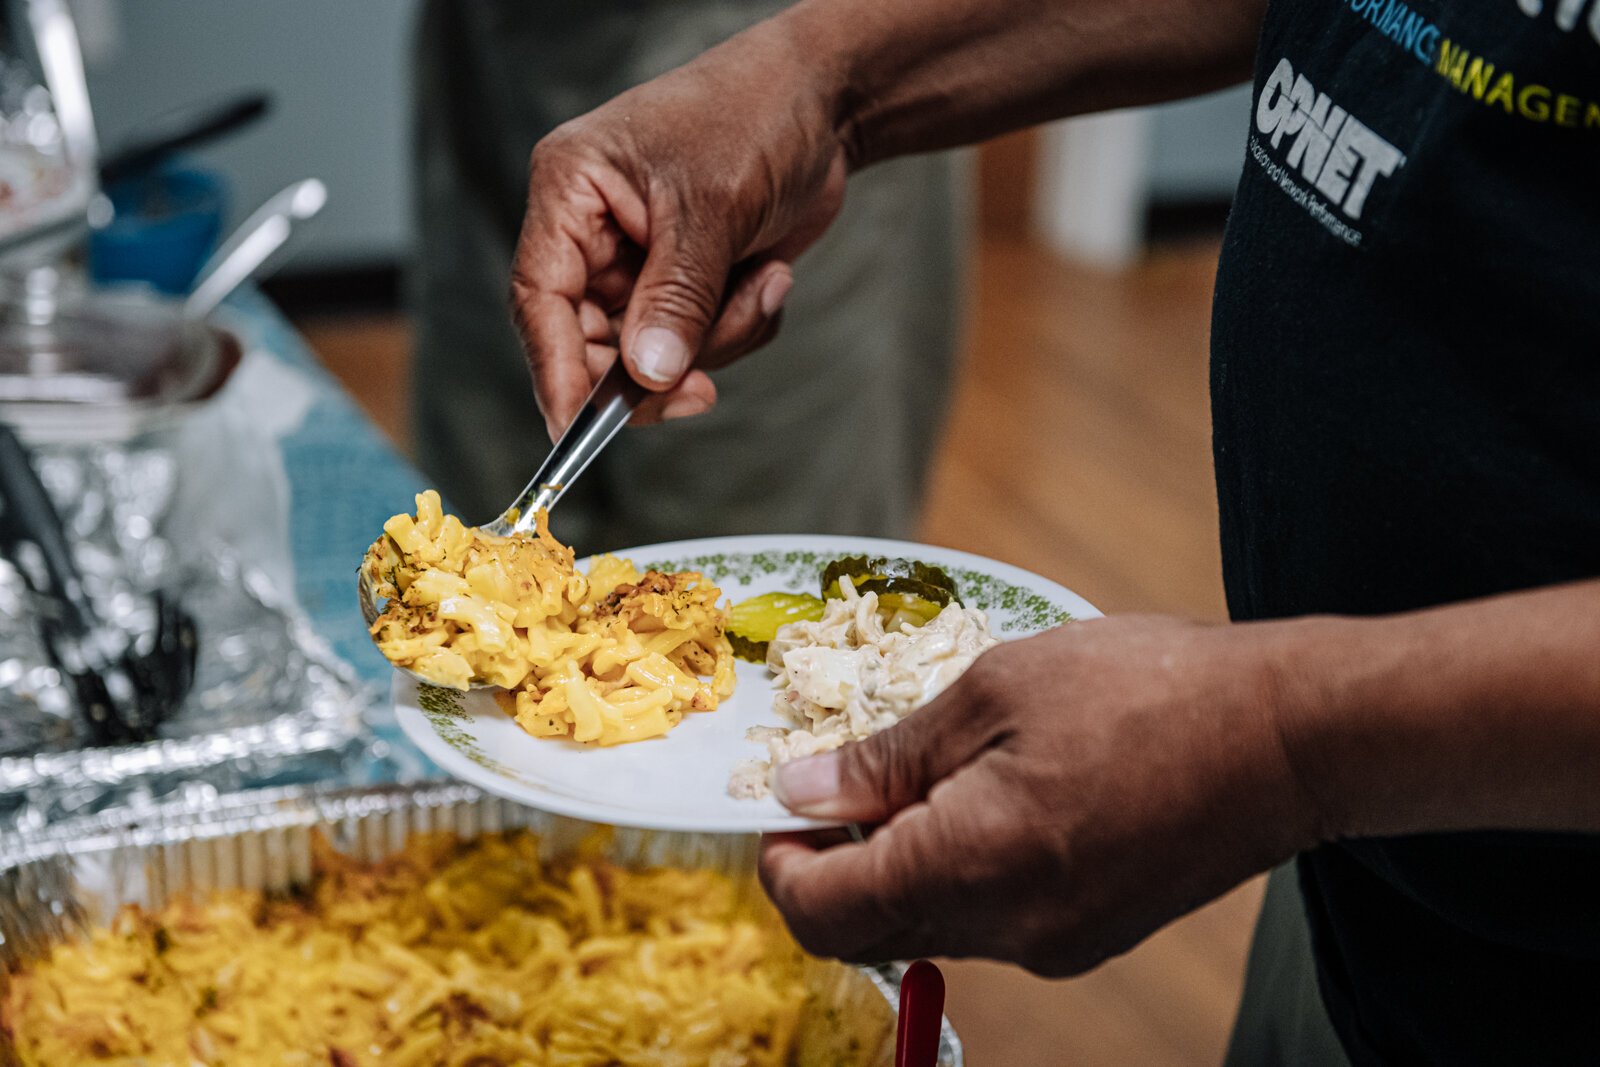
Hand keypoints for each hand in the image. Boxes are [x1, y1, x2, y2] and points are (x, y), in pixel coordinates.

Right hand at [510, 22, 847, 439]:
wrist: (827, 103)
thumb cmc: (755, 118)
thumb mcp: (711, 209)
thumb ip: (676, 298)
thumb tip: (645, 375)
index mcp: (571, 192)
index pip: (539, 298)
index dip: (554, 372)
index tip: (578, 431)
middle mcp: (594, 232)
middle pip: (592, 343)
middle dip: (656, 367)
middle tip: (701, 388)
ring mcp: (641, 262)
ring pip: (654, 354)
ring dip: (717, 337)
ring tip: (763, 281)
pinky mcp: (687, 284)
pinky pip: (701, 344)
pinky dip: (741, 326)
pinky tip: (770, 276)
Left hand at [759, 615, 1324, 975]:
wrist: (1290, 736)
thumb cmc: (1149, 692)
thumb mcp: (995, 692)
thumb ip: (886, 756)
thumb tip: (802, 791)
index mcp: (971, 864)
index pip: (827, 914)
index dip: (780, 865)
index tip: (777, 810)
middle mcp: (1009, 930)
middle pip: (872, 932)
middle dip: (834, 865)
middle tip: (839, 782)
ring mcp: (1056, 943)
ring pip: (930, 926)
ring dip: (897, 865)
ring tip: (924, 773)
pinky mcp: (1091, 936)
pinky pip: (990, 920)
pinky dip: (957, 872)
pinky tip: (985, 798)